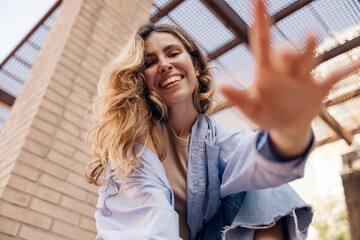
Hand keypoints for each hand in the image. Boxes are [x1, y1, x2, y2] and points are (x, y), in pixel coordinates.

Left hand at [220, 0, 358, 155]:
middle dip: (287, 51)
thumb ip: (239, 99)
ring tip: (311, 35)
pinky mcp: (318, 88)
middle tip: (285, 56)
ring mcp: (303, 77)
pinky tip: (356, 63)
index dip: (259, 19)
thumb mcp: (251, 109)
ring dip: (309, 49)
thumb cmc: (265, 115)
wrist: (285, 128)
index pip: (261, 40)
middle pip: (286, 52)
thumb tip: (221, 87)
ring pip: (308, 58)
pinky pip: (333, 76)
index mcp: (266, 70)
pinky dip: (344, 70)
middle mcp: (285, 68)